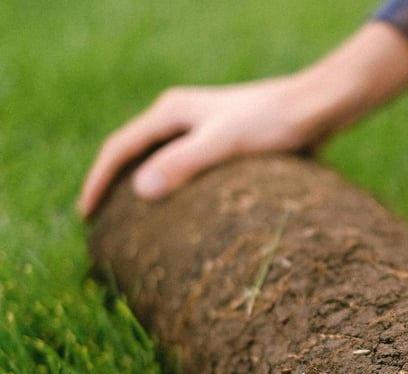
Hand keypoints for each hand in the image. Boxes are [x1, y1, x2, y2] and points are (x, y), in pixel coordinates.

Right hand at [78, 22, 407, 216]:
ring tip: (135, 225)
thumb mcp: (225, 142)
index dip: (98, 182)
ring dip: (144, 189)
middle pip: (134, 153)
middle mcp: (181, 117)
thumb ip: (184, 163)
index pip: (119, 148)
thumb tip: (141, 190)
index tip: (86, 217)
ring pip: (160, 162)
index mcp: (171, 112)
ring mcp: (202, 129)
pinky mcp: (224, 143)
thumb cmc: (273, 122)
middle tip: (102, 226)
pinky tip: (183, 214)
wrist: (316, 108)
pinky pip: (186, 169)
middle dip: (116, 186)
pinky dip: (174, 190)